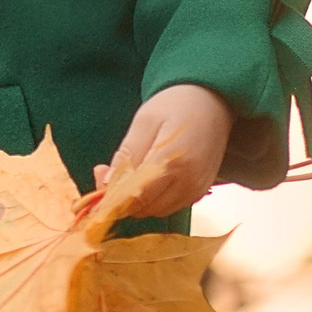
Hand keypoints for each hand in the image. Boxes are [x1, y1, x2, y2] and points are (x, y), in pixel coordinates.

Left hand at [93, 83, 233, 218]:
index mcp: (172, 161)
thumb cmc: (176, 104)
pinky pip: (171, 206)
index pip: (135, 196)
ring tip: (131, 171)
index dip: (112, 196)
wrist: (213, 100)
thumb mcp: (144, 122)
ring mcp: (198, 189)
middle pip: (145, 208)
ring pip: (157, 211)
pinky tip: (150, 177)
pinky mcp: (202, 190)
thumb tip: (105, 185)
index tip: (98, 183)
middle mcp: (189, 181)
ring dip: (139, 200)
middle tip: (110, 172)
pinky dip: (156, 198)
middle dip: (123, 197)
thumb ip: (126, 155)